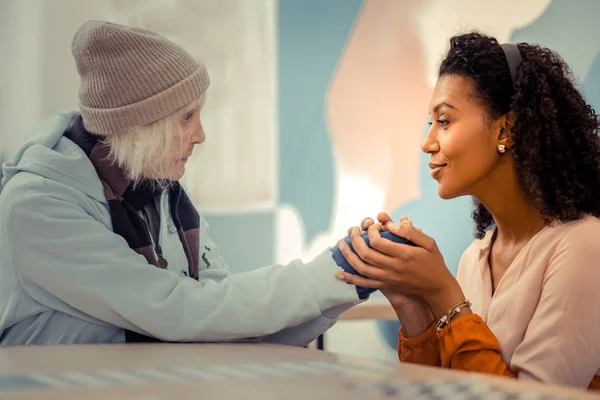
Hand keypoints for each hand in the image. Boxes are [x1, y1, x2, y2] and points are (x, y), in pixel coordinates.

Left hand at [337, 215, 464, 318]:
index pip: (378, 242)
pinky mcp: (385, 286)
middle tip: (353, 230)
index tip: (373, 225)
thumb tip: (391, 224)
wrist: (437, 289)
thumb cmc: (434, 263)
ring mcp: (388, 279)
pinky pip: (364, 284)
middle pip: (366, 254)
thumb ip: (411, 232)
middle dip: (355, 240)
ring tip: (341, 244)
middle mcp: (393, 268)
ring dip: (348, 256)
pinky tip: (339, 273)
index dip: (371, 231)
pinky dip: (350, 278)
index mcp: (404, 255)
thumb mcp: (429, 243)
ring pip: (362, 268)